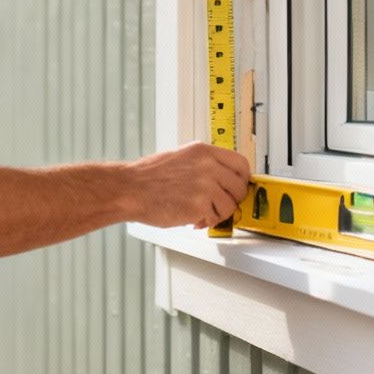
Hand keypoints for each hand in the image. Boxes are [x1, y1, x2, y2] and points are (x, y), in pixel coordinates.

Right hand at [120, 141, 250, 228]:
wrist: (130, 189)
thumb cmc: (148, 177)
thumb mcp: (180, 158)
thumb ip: (204, 165)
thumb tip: (222, 178)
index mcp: (203, 151)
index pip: (241, 163)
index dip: (243, 178)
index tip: (239, 186)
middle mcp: (207, 166)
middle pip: (240, 187)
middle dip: (232, 200)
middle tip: (221, 205)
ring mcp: (205, 186)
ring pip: (229, 206)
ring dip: (218, 214)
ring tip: (202, 213)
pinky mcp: (198, 206)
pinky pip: (214, 218)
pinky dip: (205, 222)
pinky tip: (192, 219)